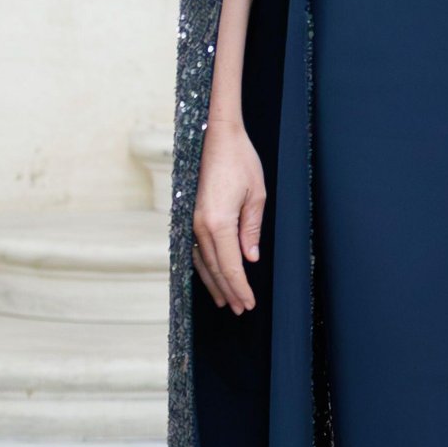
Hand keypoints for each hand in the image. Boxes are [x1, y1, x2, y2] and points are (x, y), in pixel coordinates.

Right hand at [192, 116, 265, 313]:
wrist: (218, 137)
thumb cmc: (241, 161)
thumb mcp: (257, 196)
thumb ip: (251, 230)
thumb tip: (249, 258)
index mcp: (218, 222)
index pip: (230, 265)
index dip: (239, 287)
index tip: (248, 303)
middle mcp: (200, 225)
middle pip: (215, 268)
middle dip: (228, 290)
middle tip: (239, 309)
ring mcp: (191, 220)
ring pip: (202, 261)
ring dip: (214, 282)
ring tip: (223, 300)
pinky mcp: (190, 215)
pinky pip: (196, 249)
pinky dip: (203, 266)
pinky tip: (209, 276)